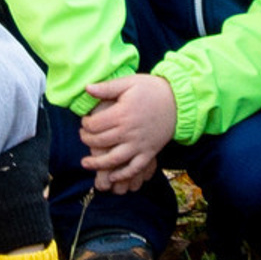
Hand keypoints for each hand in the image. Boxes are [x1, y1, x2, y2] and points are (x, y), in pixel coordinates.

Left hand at [80, 74, 178, 194]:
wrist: (177, 101)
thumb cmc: (151, 89)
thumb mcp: (129, 82)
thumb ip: (107, 87)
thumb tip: (86, 88)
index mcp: (122, 114)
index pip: (95, 124)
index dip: (85, 124)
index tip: (84, 122)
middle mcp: (129, 132)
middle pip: (101, 142)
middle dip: (88, 141)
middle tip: (83, 137)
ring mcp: (139, 145)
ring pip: (114, 160)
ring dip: (98, 164)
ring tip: (85, 164)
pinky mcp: (149, 153)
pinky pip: (134, 169)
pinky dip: (122, 175)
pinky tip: (112, 177)